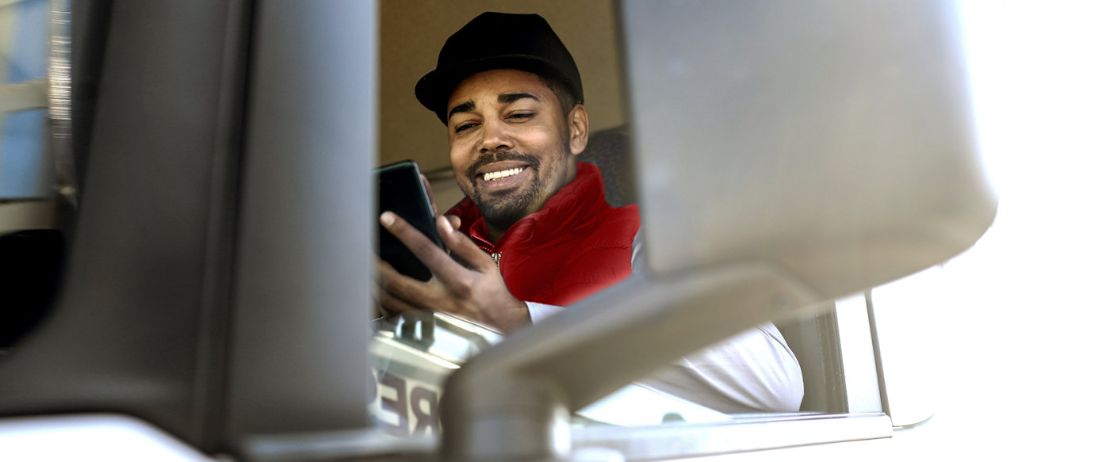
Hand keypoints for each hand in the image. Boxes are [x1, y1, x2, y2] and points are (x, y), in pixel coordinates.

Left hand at [376, 211, 529, 331]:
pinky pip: (394, 317)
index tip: (387, 218)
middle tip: (364, 249)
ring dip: (375, 284)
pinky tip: (375, 292)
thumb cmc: (493, 294)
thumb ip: (462, 244)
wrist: (501, 330)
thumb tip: (441, 222)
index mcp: (458, 281)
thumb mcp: (485, 265)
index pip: (426, 250)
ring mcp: (430, 320)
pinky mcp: (424, 331)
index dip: (404, 232)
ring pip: (391, 302)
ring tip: (365, 268)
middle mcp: (441, 301)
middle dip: (376, 264)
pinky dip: (382, 303)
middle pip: (397, 281)